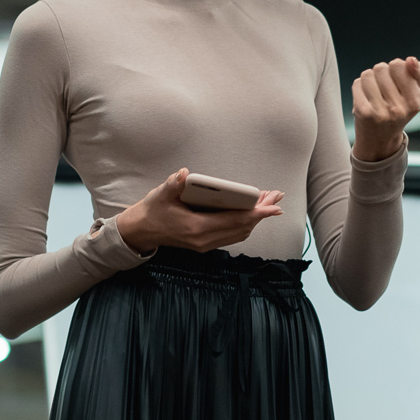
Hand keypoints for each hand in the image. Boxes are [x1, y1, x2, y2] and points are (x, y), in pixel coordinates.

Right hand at [113, 168, 285, 253]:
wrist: (141, 231)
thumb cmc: (153, 210)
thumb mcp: (161, 194)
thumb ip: (173, 184)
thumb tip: (183, 174)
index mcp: (196, 228)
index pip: (234, 221)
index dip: (257, 213)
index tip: (273, 206)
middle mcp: (204, 240)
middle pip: (242, 227)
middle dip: (262, 213)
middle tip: (277, 197)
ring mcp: (206, 245)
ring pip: (240, 233)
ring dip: (256, 219)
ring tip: (269, 202)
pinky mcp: (205, 244)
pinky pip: (233, 236)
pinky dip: (246, 224)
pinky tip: (252, 213)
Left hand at [352, 56, 419, 161]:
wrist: (379, 140)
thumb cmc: (398, 110)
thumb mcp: (414, 94)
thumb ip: (418, 73)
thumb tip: (411, 60)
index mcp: (415, 102)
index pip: (399, 65)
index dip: (395, 68)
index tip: (396, 80)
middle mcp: (399, 109)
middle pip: (381, 67)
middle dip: (380, 74)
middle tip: (383, 90)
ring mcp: (380, 112)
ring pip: (368, 74)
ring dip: (369, 80)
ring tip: (374, 93)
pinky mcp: (363, 113)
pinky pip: (357, 83)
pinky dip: (359, 87)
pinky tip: (365, 98)